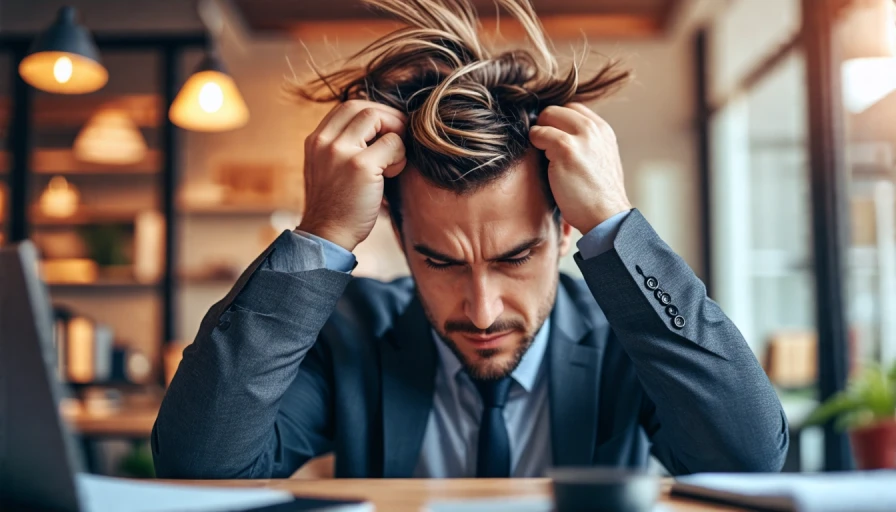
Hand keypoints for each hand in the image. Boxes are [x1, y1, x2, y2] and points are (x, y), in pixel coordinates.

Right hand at [298, 100, 406, 251]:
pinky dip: (399, 156)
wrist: (327, 236)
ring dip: (394, 134)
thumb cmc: (336, 206)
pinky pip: (392, 144)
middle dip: (387, 118)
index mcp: (316, 140)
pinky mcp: (359, 166)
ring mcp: (340, 152)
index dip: (373, 113)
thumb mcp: (329, 168)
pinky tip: (392, 174)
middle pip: (361, 106)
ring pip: (375, 117)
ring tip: (393, 160)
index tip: (386, 132)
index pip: (347, 107)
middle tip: (400, 138)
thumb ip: (344, 146)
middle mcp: (324, 141)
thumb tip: (380, 127)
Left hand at [529, 103, 630, 233]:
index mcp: (603, 130)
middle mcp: (594, 128)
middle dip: (546, 124)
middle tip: (543, 146)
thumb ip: (585, 143)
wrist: (606, 216)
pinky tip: (541, 161)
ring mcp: (581, 136)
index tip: (552, 138)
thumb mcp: (598, 159)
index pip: (573, 109)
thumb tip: (556, 134)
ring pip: (547, 116)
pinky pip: (538, 134)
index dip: (558, 121)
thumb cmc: (597, 196)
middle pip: (558, 108)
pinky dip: (535, 143)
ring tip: (543, 155)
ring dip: (540, 134)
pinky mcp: (566, 148)